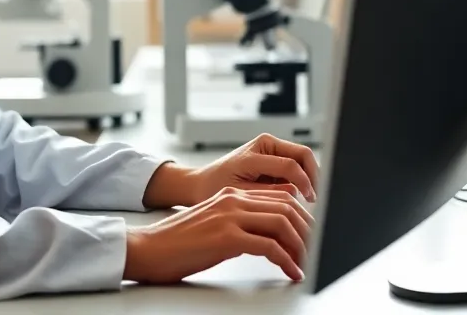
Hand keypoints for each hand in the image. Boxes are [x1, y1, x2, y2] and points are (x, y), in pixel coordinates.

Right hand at [124, 187, 313, 283]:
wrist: (148, 248)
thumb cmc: (177, 242)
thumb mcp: (213, 224)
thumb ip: (238, 222)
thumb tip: (267, 236)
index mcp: (231, 195)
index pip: (279, 197)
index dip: (301, 216)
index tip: (311, 234)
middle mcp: (233, 200)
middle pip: (286, 207)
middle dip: (308, 230)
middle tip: (317, 248)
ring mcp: (230, 216)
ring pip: (282, 224)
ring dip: (301, 245)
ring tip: (307, 261)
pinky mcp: (226, 237)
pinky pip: (269, 247)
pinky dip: (286, 260)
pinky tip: (291, 271)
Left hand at [189, 133, 319, 202]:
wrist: (202, 183)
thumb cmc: (215, 188)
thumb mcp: (241, 194)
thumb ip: (268, 193)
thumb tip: (295, 192)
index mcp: (255, 151)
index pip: (290, 164)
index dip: (304, 182)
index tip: (309, 199)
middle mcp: (266, 144)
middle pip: (303, 154)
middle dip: (313, 175)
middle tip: (316, 197)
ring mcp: (271, 148)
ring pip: (303, 159)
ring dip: (308, 178)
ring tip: (309, 199)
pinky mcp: (274, 157)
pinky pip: (296, 166)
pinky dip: (301, 180)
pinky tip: (299, 197)